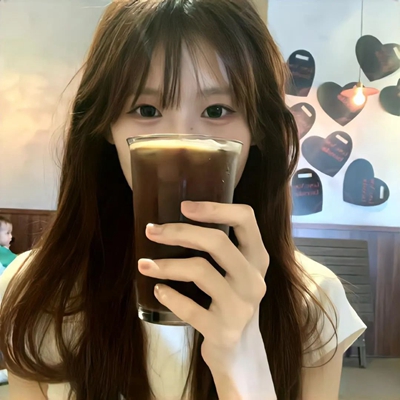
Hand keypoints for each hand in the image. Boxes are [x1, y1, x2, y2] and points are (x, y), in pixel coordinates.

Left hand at [139, 201, 275, 398]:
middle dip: (179, 232)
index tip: (184, 206)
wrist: (240, 351)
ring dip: (166, 265)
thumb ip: (220, 249)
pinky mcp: (224, 331)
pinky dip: (170, 296)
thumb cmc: (230, 300)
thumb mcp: (236, 272)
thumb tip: (175, 221)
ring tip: (144, 264)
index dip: (215, 208)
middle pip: (217, 242)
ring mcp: (241, 307)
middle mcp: (253, 279)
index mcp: (257, 258)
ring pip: (200, 271)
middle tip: (152, 230)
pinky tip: (158, 290)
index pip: (245, 218)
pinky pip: (190, 308)